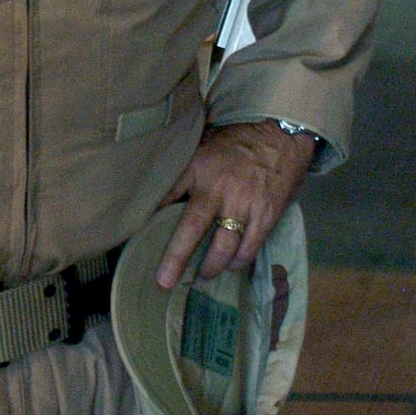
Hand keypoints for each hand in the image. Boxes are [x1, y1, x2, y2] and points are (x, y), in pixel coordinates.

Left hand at [157, 120, 315, 288]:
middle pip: (192, 228)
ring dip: (211, 267)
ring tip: (202, 276)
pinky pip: (249, 247)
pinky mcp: (266, 215)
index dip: (150, 215)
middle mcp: (218, 188)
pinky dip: (238, 261)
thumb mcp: (203, 144)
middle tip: (164, 281)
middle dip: (176, 257)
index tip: (135, 236)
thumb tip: (159, 192)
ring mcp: (244, 203)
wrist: (280, 132)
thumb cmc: (236, 140)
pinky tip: (230, 265)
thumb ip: (185, 168)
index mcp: (197, 167)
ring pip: (224, 246)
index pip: (167, 193)